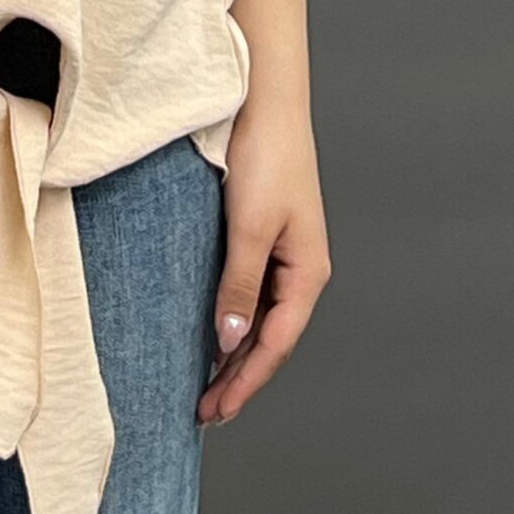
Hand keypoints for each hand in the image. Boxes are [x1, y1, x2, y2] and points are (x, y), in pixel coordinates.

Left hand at [197, 96, 329, 427]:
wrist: (266, 100)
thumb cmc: (266, 156)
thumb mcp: (250, 228)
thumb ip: (241, 286)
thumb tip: (232, 340)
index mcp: (308, 273)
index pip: (275, 345)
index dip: (245, 382)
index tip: (216, 411)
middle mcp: (301, 269)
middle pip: (270, 339)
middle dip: (240, 378)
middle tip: (205, 412)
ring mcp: (285, 253)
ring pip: (261, 320)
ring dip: (237, 354)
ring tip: (208, 386)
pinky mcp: (265, 236)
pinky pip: (251, 294)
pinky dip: (235, 321)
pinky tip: (216, 334)